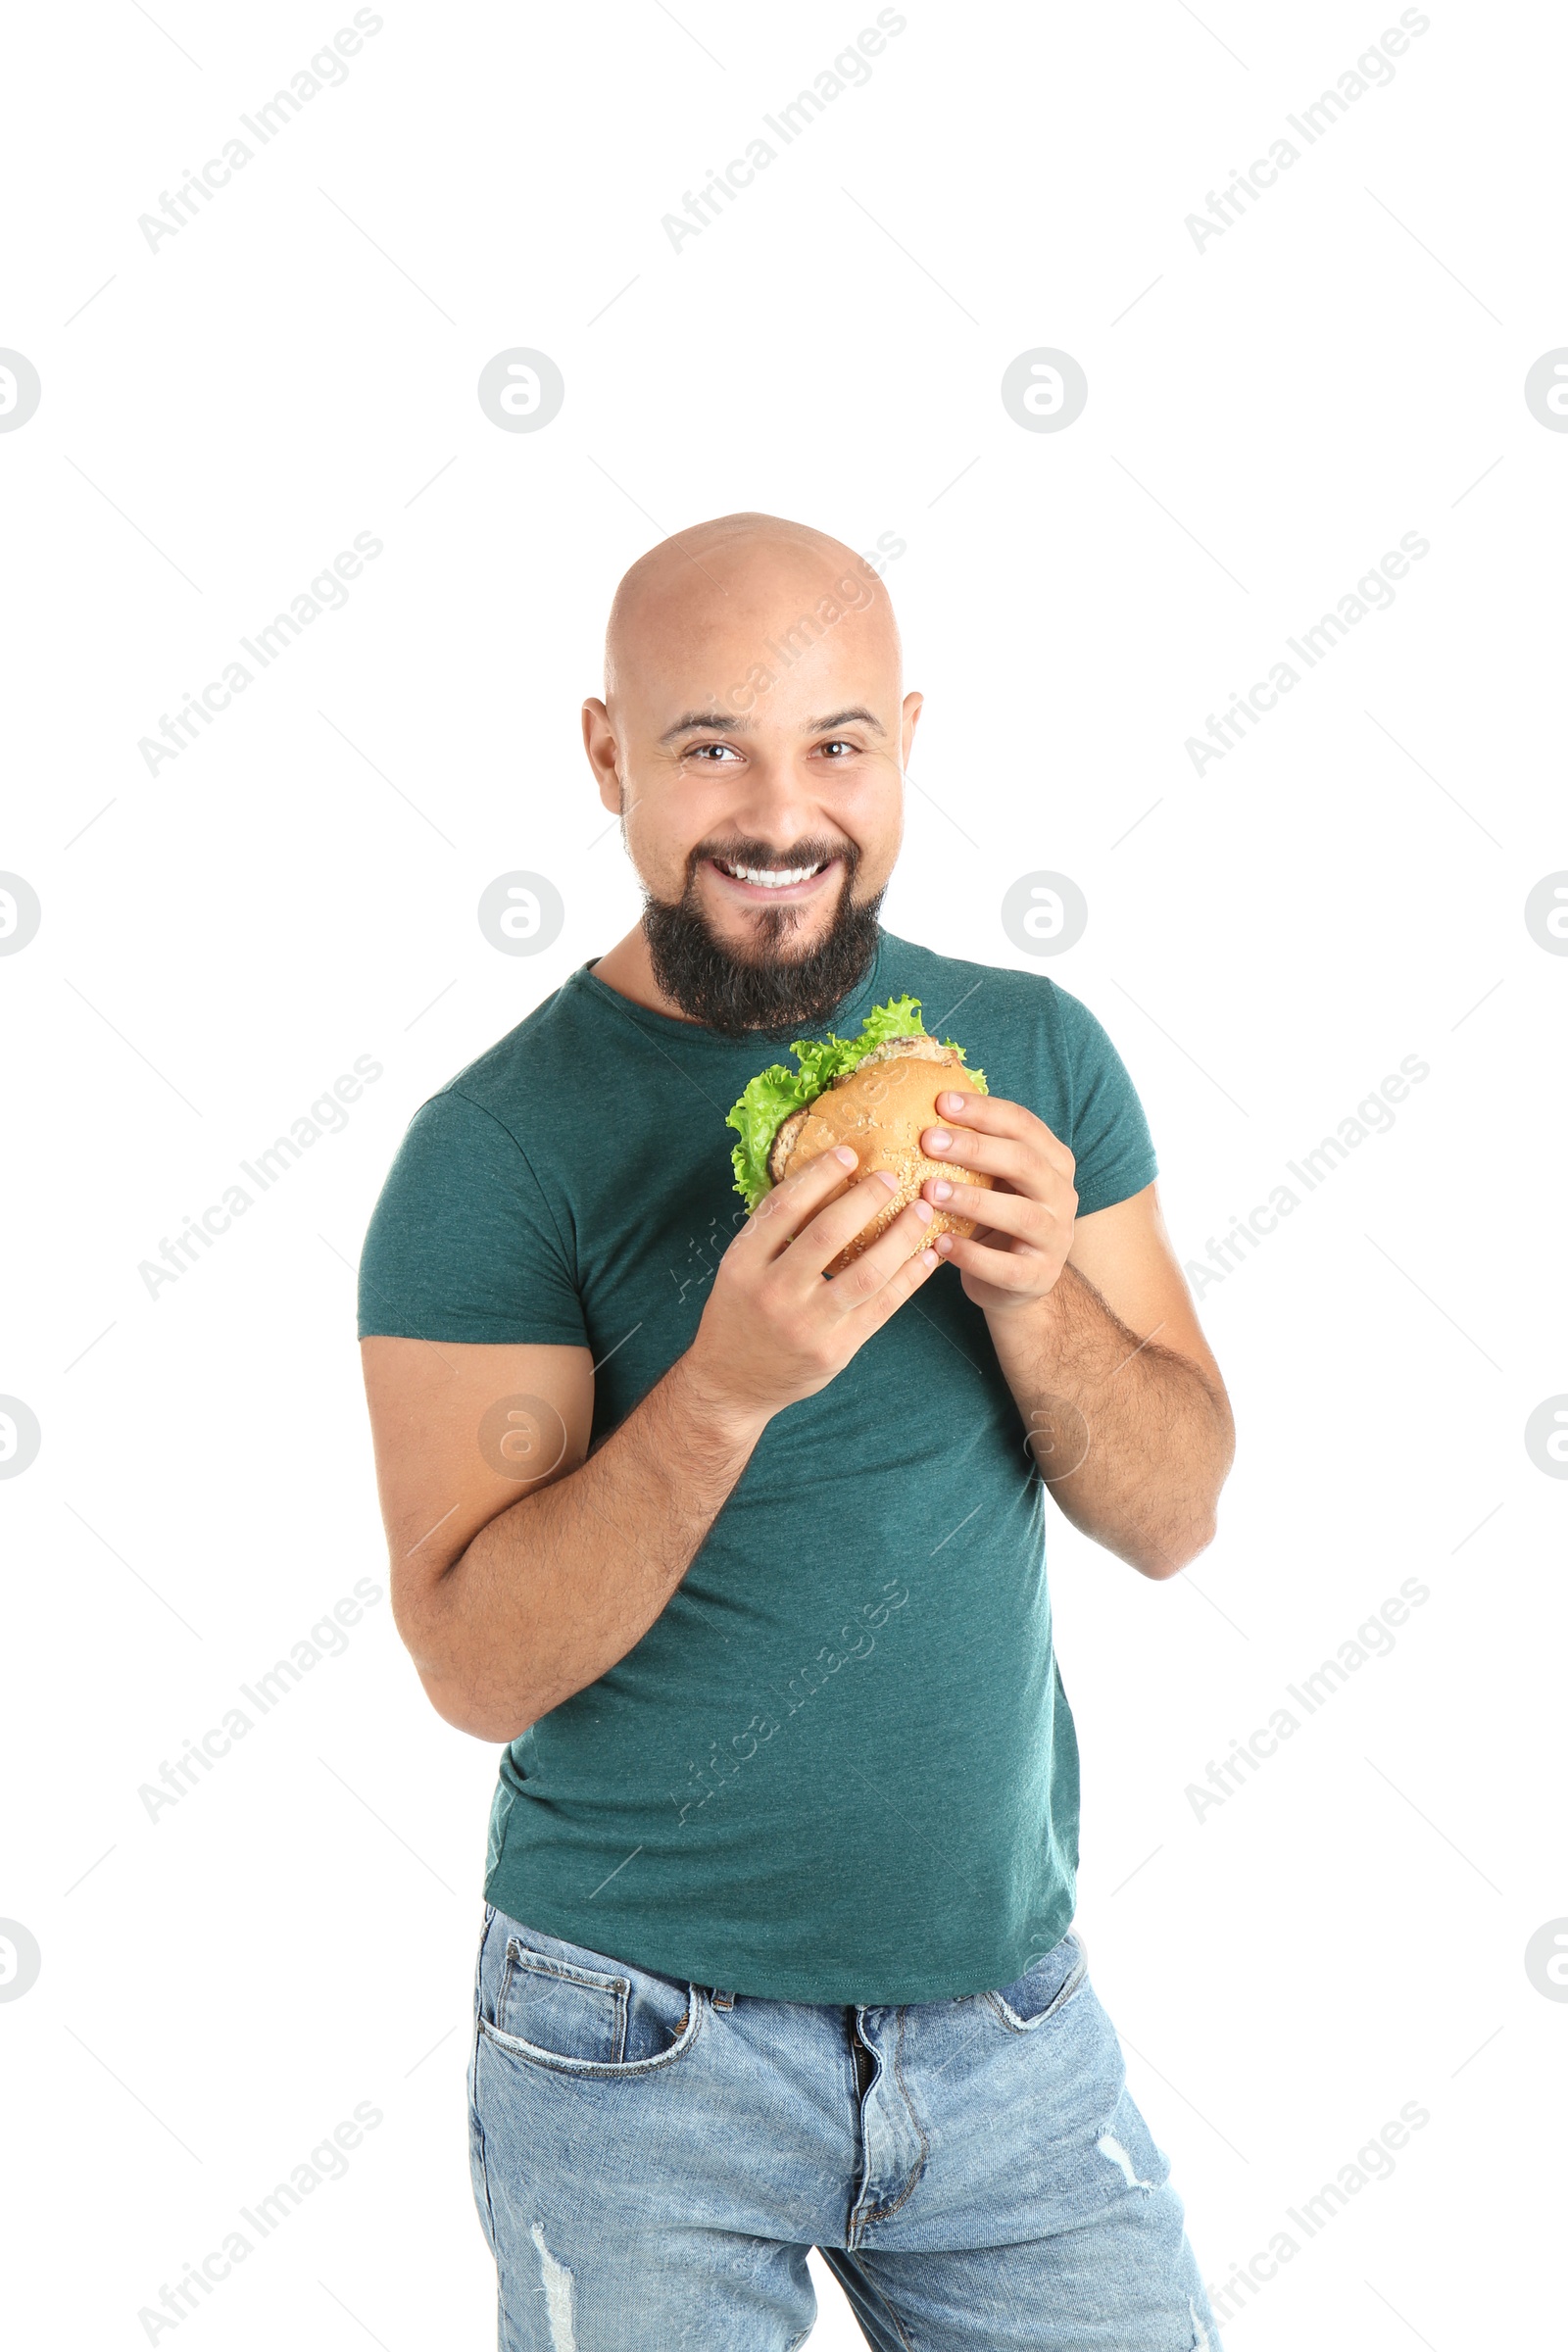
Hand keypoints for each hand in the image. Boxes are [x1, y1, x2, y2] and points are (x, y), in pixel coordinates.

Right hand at [686, 1147, 941, 1427]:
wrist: (731, 1383)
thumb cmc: (739, 1314)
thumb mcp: (738, 1269)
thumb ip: (771, 1232)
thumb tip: (822, 1179)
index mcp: (743, 1264)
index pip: (783, 1207)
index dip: (818, 1176)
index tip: (847, 1153)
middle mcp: (774, 1292)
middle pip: (827, 1233)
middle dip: (866, 1199)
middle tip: (890, 1177)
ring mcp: (807, 1324)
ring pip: (866, 1272)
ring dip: (900, 1236)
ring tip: (922, 1210)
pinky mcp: (836, 1350)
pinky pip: (883, 1306)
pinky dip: (910, 1277)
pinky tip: (928, 1255)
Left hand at [920, 1090, 1077, 1314]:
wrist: (1014, 1284)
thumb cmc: (993, 1219)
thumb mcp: (990, 1179)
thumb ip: (971, 1149)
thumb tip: (918, 1104)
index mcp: (1053, 1160)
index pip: (1023, 1124)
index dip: (983, 1111)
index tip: (940, 1102)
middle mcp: (1063, 1195)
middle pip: (1024, 1162)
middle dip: (975, 1148)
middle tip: (928, 1141)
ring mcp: (1056, 1238)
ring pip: (1021, 1214)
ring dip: (972, 1200)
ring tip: (929, 1192)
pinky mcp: (1040, 1277)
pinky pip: (1007, 1267)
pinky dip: (972, 1255)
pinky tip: (939, 1243)